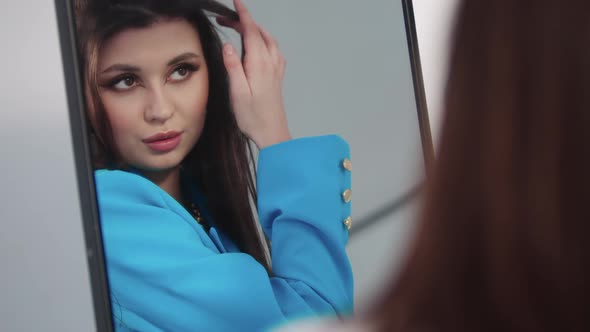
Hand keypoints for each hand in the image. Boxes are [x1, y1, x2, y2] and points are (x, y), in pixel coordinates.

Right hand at [216, 0, 290, 148]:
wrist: (272, 133)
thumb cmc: (253, 117)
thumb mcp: (237, 92)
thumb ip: (232, 66)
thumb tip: (228, 45)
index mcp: (259, 63)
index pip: (251, 30)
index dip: (243, 14)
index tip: (236, 1)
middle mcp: (271, 62)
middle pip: (259, 32)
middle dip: (243, 21)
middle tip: (225, 19)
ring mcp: (276, 68)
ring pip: (268, 39)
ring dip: (254, 30)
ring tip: (238, 28)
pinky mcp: (277, 76)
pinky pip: (273, 49)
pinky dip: (264, 40)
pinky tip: (258, 45)